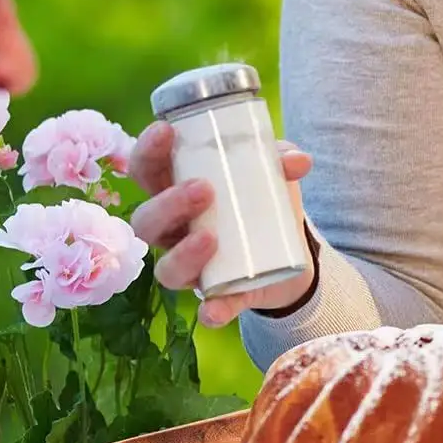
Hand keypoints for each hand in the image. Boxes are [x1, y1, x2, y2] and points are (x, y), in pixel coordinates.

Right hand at [128, 121, 314, 325]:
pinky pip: (208, 309)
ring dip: (183, 254)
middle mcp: (174, 231)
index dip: (146, 152)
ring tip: (211, 238)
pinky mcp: (221, 296)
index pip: (146, 171)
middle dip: (168, 204)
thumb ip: (281, 160)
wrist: (292, 251)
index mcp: (176, 192)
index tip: (165, 131)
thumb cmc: (264, 199)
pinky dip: (213, 310)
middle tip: (203, 189)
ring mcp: (193, 267)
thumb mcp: (273, 173)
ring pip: (166, 269)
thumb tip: (297, 161)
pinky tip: (217, 310)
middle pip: (145, 222)